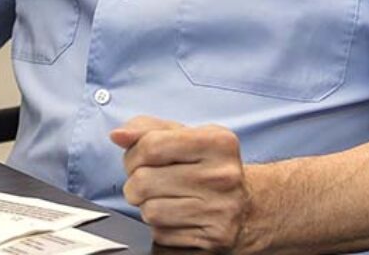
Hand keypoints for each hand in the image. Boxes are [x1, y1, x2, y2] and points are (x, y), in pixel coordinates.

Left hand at [111, 116, 257, 252]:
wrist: (250, 206)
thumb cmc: (207, 166)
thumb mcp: (184, 136)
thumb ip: (146, 128)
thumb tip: (118, 135)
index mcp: (218, 142)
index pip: (150, 146)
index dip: (133, 155)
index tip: (138, 159)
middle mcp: (223, 176)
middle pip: (143, 181)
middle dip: (136, 182)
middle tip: (149, 182)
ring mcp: (221, 210)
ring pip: (150, 211)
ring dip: (148, 206)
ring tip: (165, 198)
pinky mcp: (215, 239)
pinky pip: (162, 234)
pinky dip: (162, 226)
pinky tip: (178, 215)